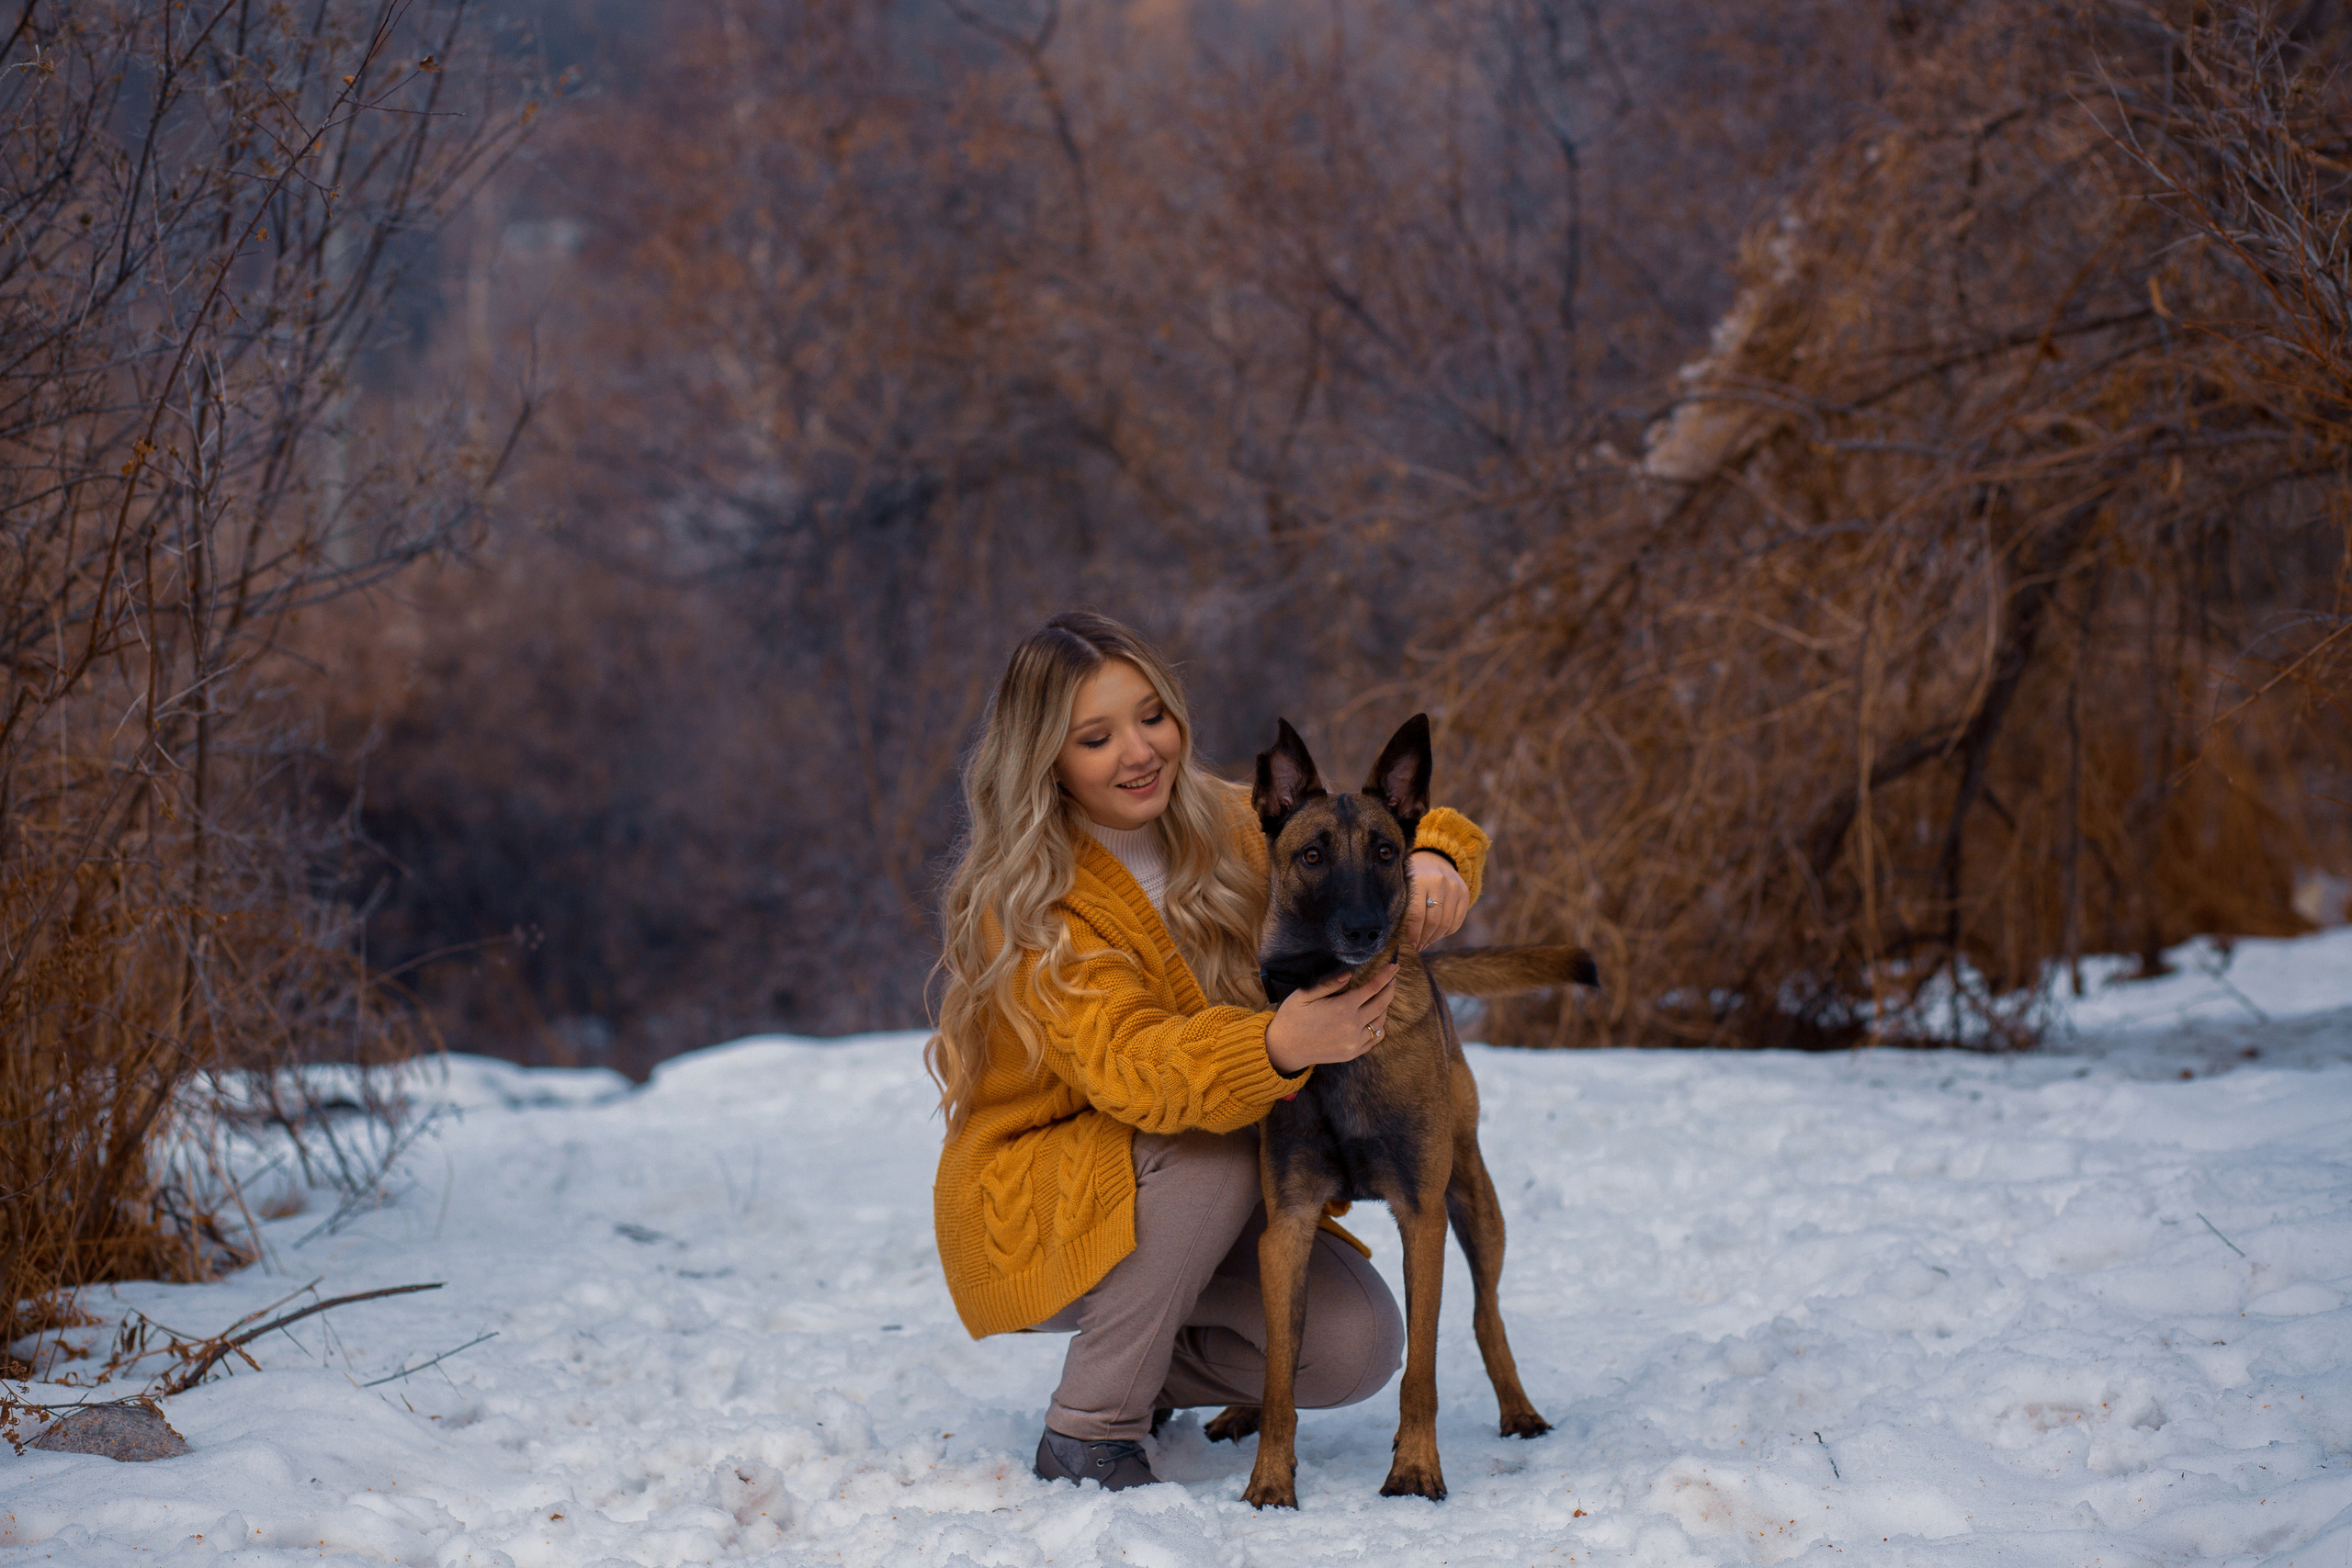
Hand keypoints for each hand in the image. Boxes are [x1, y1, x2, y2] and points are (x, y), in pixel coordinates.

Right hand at [1265, 962, 1399, 1075]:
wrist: (1285, 1048)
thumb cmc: (1292, 1017)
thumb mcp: (1304, 995)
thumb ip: (1328, 984)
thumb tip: (1349, 974)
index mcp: (1342, 1008)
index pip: (1373, 988)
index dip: (1385, 976)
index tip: (1394, 967)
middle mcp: (1352, 1026)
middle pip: (1382, 1004)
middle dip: (1390, 989)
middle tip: (1393, 979)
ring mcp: (1354, 1042)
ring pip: (1381, 1022)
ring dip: (1385, 1008)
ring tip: (1383, 997)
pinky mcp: (1352, 1053)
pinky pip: (1375, 1039)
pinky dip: (1379, 1027)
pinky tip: (1376, 1019)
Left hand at [1401, 851, 1467, 948]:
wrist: (1432, 857)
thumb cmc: (1411, 876)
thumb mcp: (1403, 886)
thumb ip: (1403, 907)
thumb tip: (1403, 939)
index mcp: (1419, 879)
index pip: (1417, 915)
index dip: (1413, 933)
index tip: (1409, 944)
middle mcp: (1439, 882)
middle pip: (1434, 921)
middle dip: (1424, 938)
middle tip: (1417, 947)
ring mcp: (1454, 887)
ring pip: (1446, 924)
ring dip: (1435, 938)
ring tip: (1425, 943)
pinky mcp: (1464, 893)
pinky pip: (1457, 921)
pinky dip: (1446, 932)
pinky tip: (1437, 935)